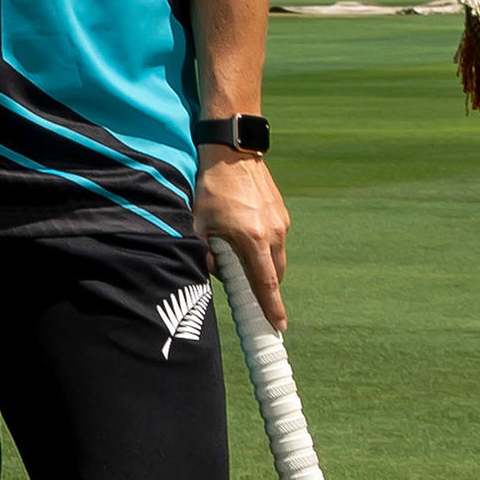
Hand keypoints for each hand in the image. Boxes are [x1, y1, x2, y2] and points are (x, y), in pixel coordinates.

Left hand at [200, 153, 288, 329]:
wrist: (232, 152)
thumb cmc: (211, 186)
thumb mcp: (197, 221)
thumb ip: (202, 252)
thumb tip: (213, 272)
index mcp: (253, 239)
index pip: (266, 283)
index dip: (272, 308)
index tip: (278, 327)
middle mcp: (273, 233)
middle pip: (274, 275)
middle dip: (264, 289)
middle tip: (251, 297)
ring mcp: (281, 222)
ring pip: (277, 258)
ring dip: (264, 266)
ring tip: (241, 259)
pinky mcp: (282, 213)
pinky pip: (277, 240)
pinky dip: (265, 248)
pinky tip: (245, 236)